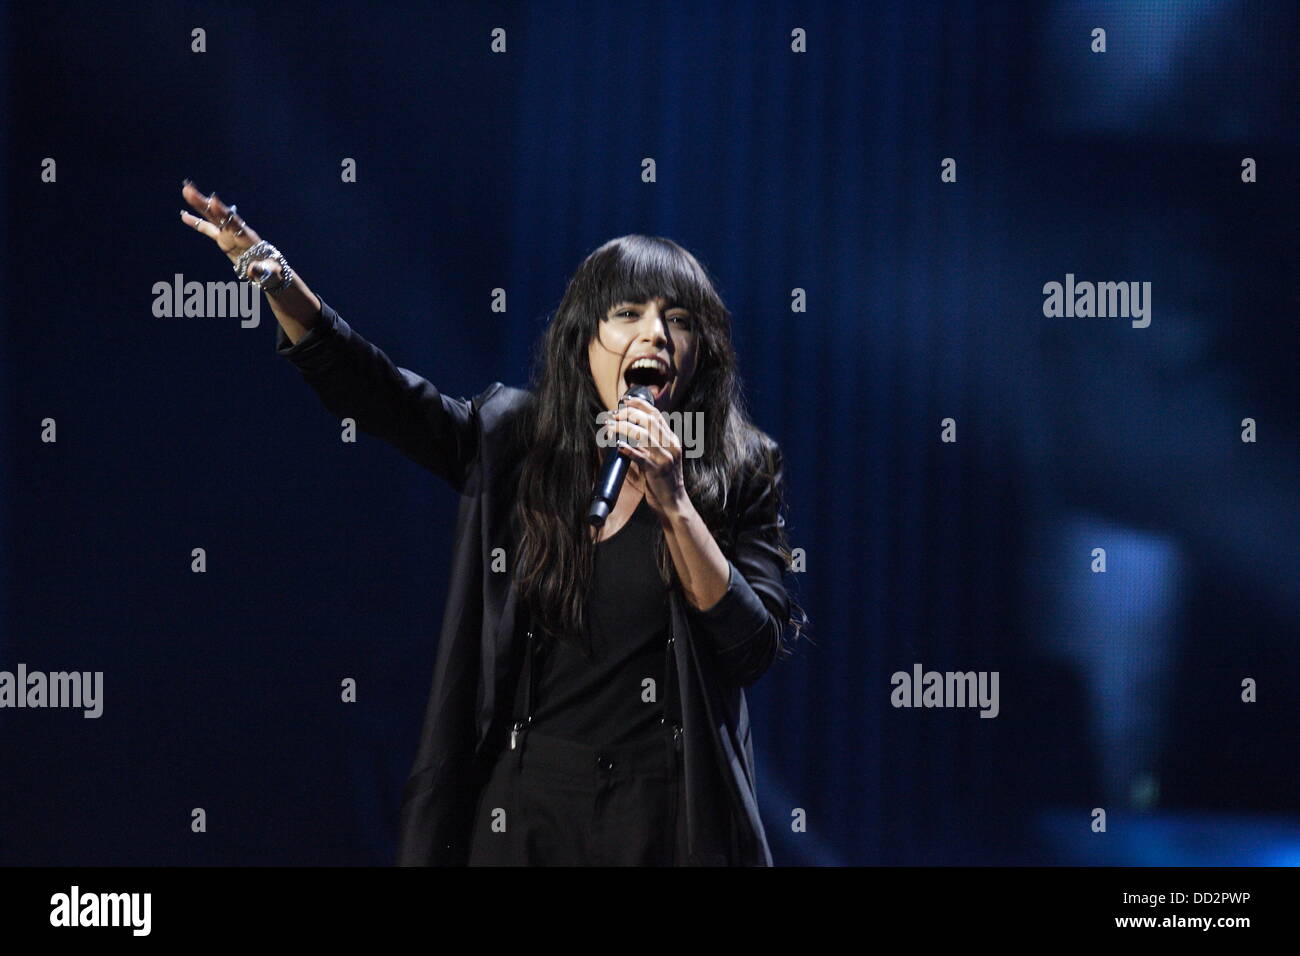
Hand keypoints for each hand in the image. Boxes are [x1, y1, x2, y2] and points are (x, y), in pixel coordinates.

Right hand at [178, 180, 277, 281]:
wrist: (272, 272)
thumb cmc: (274, 273)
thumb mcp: (272, 273)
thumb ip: (263, 271)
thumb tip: (254, 270)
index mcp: (249, 239)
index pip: (235, 224)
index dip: (224, 214)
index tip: (214, 200)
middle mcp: (238, 232)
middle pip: (220, 215)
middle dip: (206, 203)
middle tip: (191, 189)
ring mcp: (230, 235)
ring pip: (213, 218)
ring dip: (199, 205)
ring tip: (186, 191)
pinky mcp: (224, 240)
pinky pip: (208, 230)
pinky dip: (197, 223)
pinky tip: (184, 215)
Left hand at [607, 395, 687, 517]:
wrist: (674, 502)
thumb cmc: (663, 480)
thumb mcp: (661, 457)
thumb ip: (649, 444)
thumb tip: (627, 431)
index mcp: (672, 440)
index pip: (657, 415)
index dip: (640, 405)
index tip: (625, 401)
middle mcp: (671, 446)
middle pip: (649, 421)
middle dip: (629, 414)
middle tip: (614, 416)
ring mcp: (665, 458)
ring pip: (644, 436)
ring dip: (624, 428)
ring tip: (611, 427)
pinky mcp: (658, 471)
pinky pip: (641, 457)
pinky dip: (628, 450)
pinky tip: (618, 445)